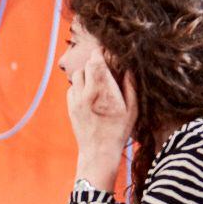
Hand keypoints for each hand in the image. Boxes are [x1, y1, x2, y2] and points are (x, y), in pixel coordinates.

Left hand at [68, 49, 136, 190]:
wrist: (98, 151)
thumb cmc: (119, 131)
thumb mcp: (132, 109)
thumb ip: (130, 86)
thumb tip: (129, 68)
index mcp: (103, 91)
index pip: (95, 62)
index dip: (99, 53)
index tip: (105, 52)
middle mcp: (86, 93)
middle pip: (85, 66)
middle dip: (94, 64)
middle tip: (104, 67)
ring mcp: (76, 101)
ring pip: (76, 76)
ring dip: (86, 74)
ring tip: (97, 81)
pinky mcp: (70, 107)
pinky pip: (71, 88)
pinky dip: (79, 86)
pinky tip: (89, 93)